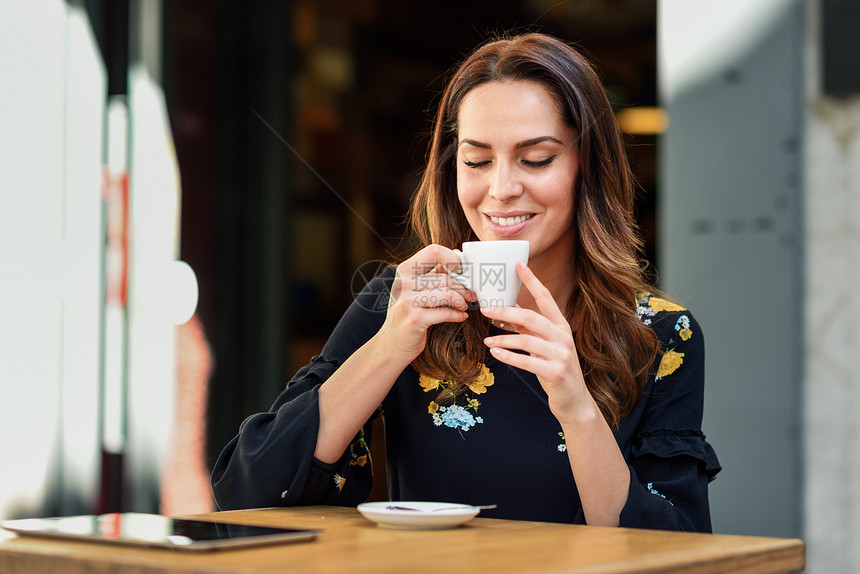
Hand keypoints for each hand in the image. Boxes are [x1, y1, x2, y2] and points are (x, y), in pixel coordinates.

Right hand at [376, 244, 475, 361]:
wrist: (391, 344)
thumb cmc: (409, 314)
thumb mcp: (415, 289)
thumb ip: (433, 274)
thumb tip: (458, 257)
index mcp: (405, 270)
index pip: (434, 251)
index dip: (453, 259)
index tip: (462, 271)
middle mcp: (404, 282)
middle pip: (446, 277)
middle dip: (464, 287)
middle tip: (472, 294)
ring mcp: (408, 301)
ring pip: (448, 293)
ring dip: (462, 301)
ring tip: (465, 306)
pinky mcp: (415, 319)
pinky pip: (445, 312)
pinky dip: (458, 315)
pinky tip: (461, 316)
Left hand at [480, 261, 591, 422]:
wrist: (573, 400)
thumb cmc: (554, 368)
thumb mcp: (543, 344)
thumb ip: (528, 328)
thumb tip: (506, 310)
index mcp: (560, 325)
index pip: (545, 297)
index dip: (532, 280)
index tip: (518, 264)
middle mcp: (563, 336)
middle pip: (531, 317)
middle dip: (506, 311)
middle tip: (486, 309)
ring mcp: (561, 355)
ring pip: (526, 340)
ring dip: (503, 338)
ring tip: (487, 339)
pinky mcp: (556, 372)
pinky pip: (527, 361)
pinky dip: (508, 356)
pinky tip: (494, 353)